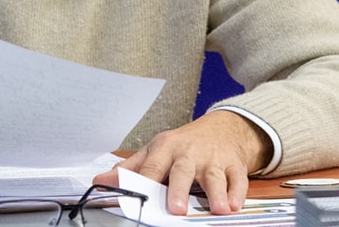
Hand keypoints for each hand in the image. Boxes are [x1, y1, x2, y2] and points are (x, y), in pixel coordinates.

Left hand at [92, 110, 270, 214]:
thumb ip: (130, 168)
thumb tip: (100, 181)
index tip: (139, 196)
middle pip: (183, 171)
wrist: (221, 129)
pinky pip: (237, 179)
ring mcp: (213, 159)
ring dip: (216, 193)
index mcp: (166, 149)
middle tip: (176, 209)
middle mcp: (189, 154)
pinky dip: (238, 192)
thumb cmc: (183, 145)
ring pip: (214, 176)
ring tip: (218, 209)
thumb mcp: (155, 151)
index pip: (152, 167)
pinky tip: (235, 204)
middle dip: (180, 190)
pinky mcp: (234, 165)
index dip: (145, 181)